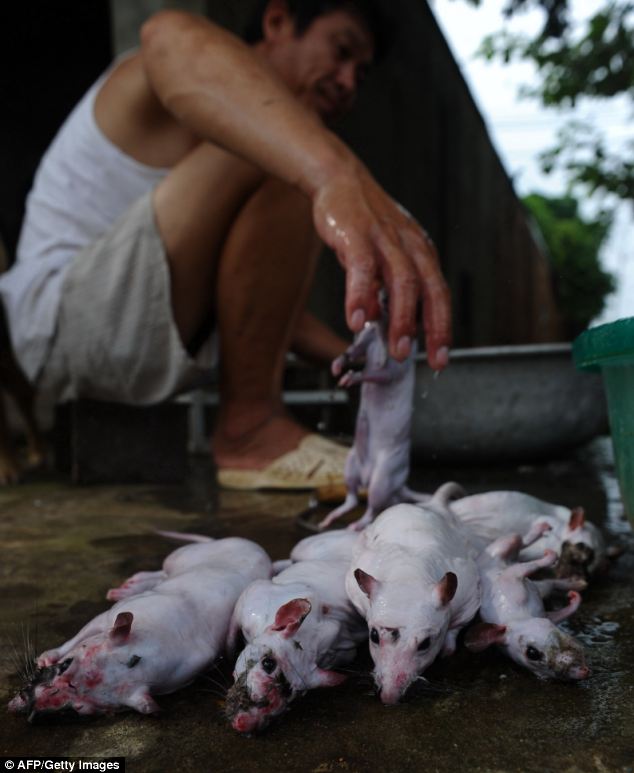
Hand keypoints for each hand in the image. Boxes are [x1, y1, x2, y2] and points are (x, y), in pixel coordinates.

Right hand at [312, 165, 450, 368]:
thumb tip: (375, 321)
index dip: (441, 328)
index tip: (439, 359)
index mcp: (420, 253)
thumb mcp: (380, 255)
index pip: (438, 294)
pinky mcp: (356, 232)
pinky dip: (360, 296)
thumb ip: (381, 288)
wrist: (339, 178)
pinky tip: (355, 320)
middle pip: (427, 289)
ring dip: (401, 317)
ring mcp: (384, 238)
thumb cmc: (362, 222)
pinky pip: (362, 268)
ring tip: (396, 348)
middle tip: (419, 359)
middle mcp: (409, 245)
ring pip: (402, 280)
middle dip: (428, 328)